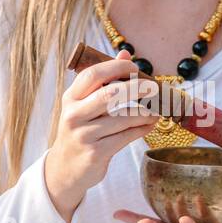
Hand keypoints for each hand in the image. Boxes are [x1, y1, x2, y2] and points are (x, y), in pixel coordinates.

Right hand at [45, 50, 159, 221]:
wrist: (65, 169)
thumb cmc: (81, 131)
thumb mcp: (85, 105)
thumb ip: (104, 80)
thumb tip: (126, 53)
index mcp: (70, 98)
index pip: (94, 74)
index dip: (117, 67)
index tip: (135, 67)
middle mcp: (74, 115)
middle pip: (110, 94)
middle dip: (137, 88)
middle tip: (155, 87)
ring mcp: (84, 135)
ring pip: (123, 118)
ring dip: (145, 113)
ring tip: (157, 110)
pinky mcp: (96, 153)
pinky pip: (126, 137)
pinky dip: (142, 129)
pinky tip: (150, 125)